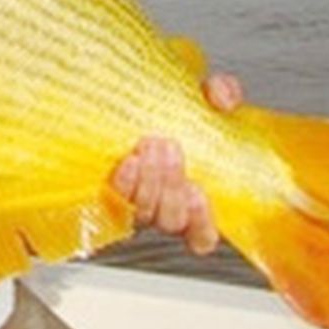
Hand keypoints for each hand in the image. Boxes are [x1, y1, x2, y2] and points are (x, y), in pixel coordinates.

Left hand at [111, 73, 243, 254]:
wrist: (127, 93)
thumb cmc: (172, 105)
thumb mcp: (205, 96)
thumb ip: (222, 93)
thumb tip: (222, 98)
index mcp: (193, 195)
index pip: (201, 235)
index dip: (202, 223)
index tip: (200, 192)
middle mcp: (161, 204)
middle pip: (169, 220)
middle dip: (171, 186)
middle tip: (170, 147)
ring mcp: (133, 197)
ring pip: (143, 211)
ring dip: (149, 181)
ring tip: (150, 145)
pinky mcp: (106, 185)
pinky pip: (115, 199)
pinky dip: (124, 183)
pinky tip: (128, 161)